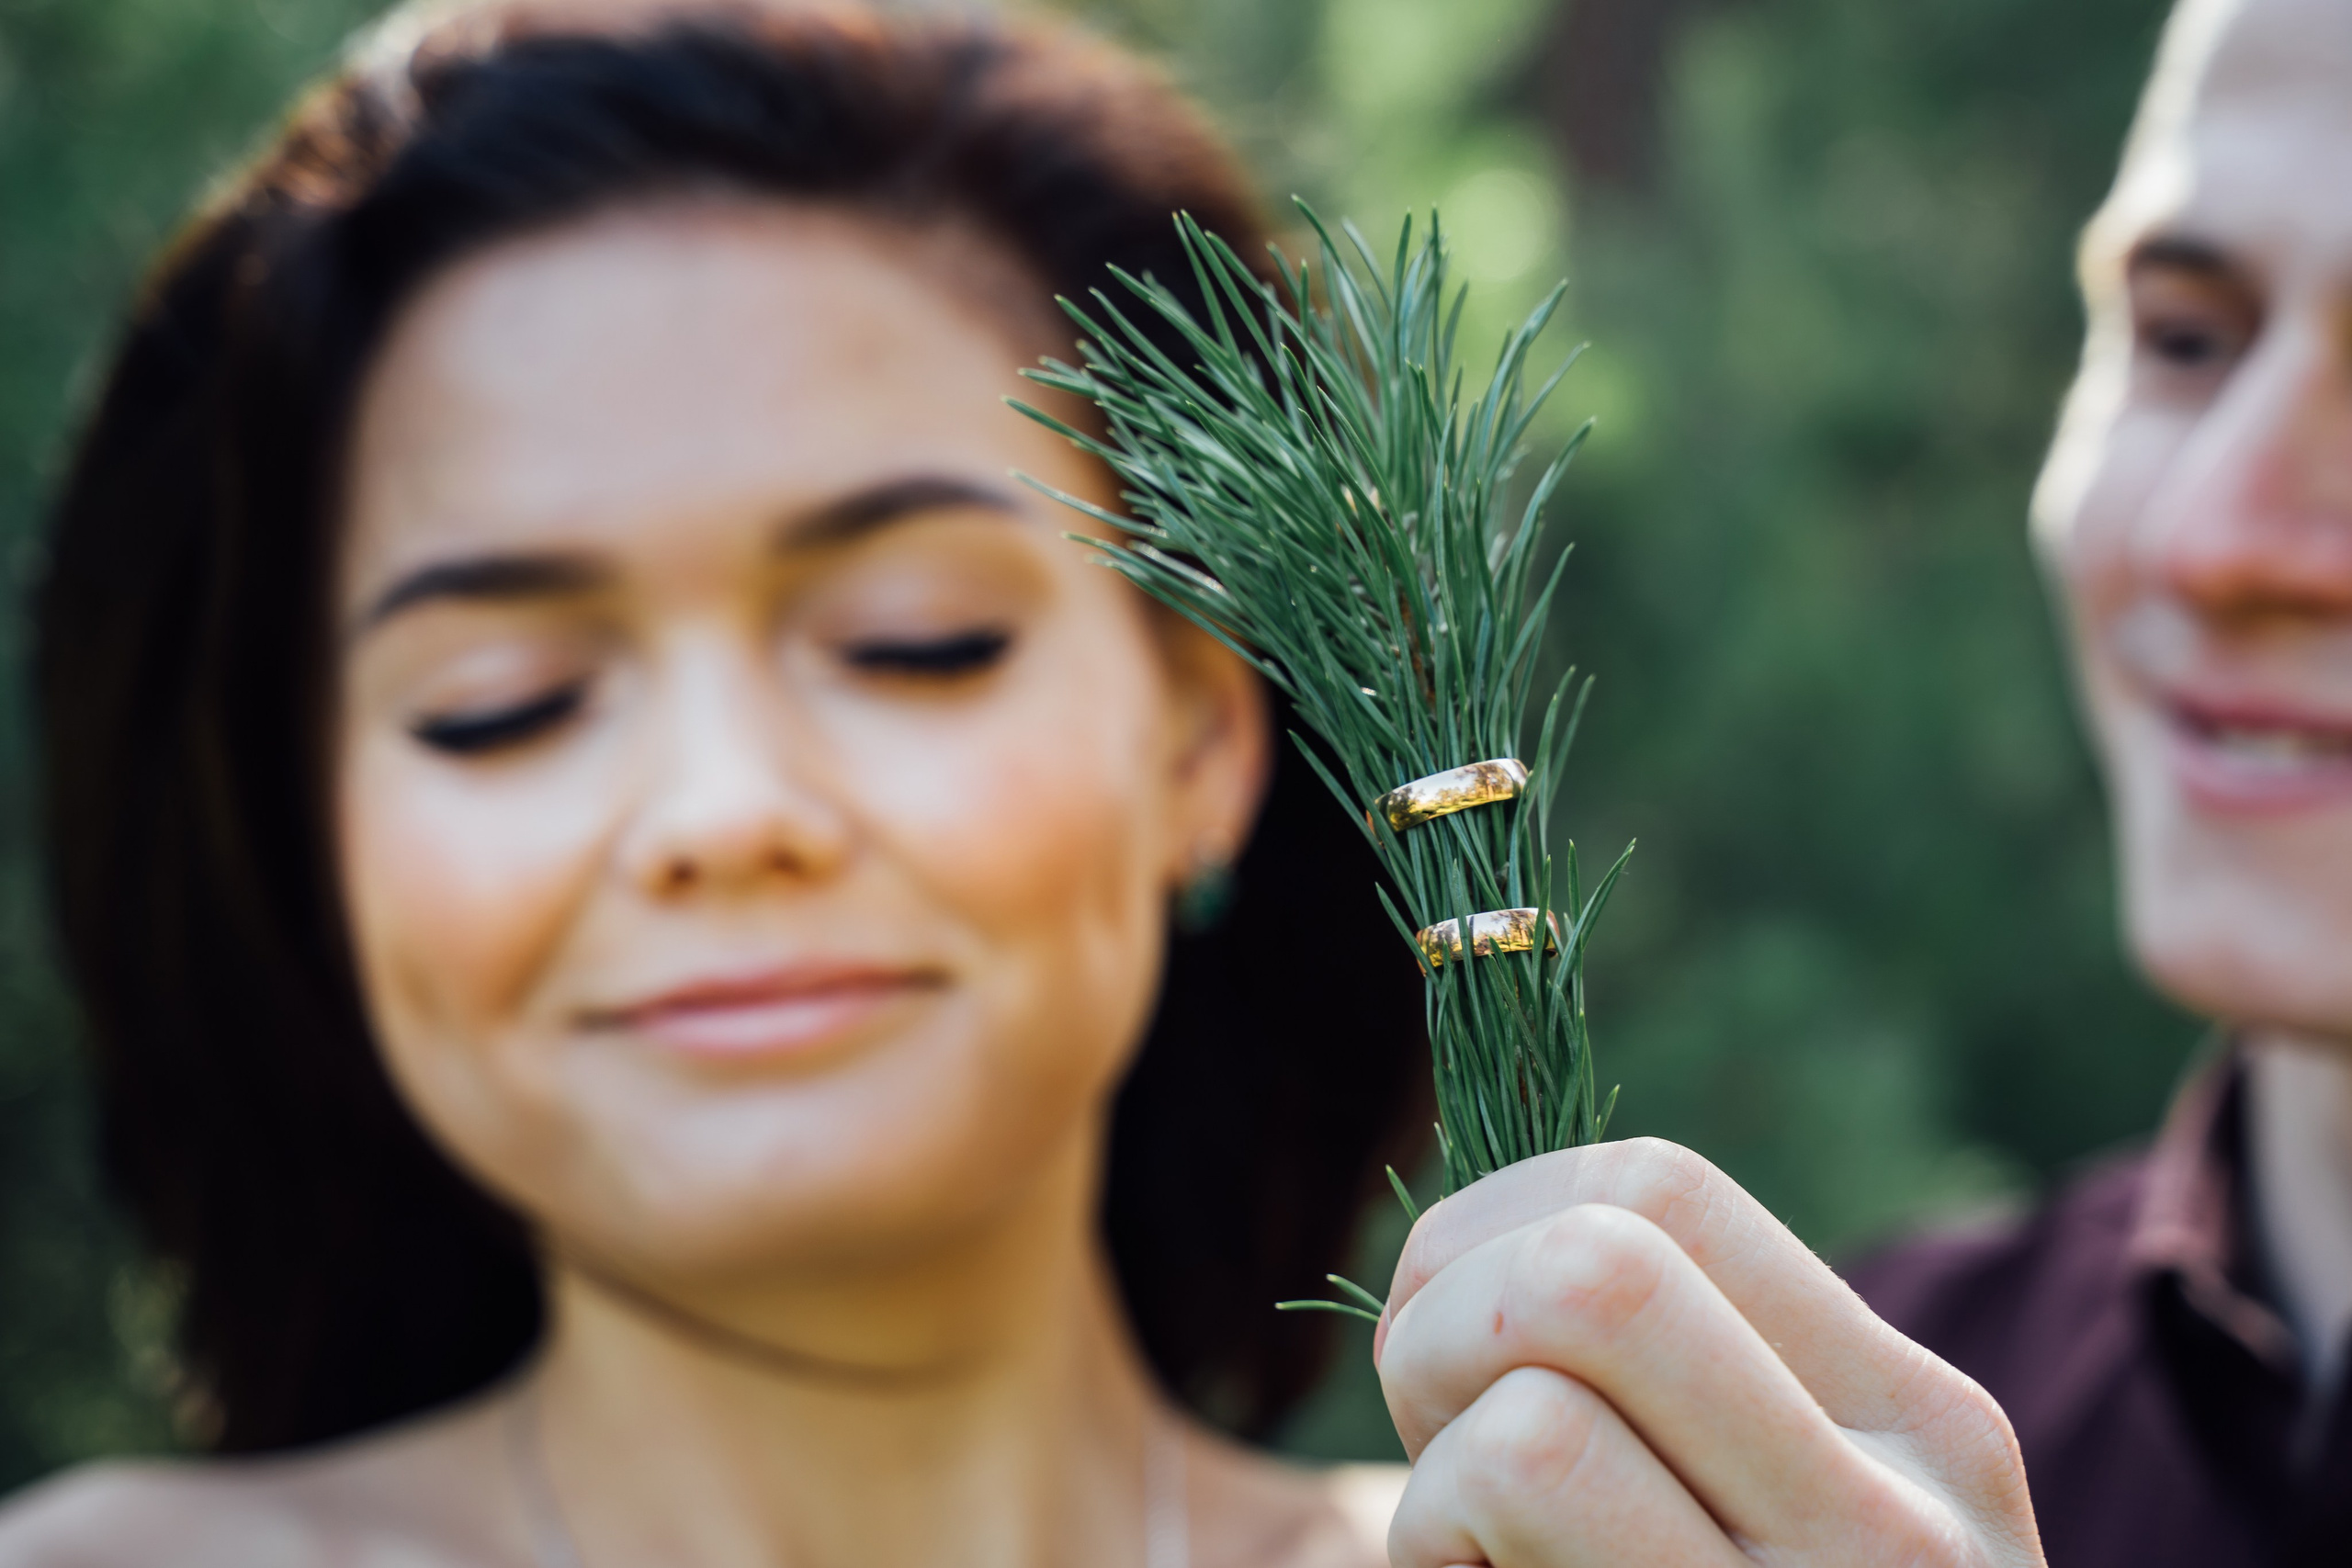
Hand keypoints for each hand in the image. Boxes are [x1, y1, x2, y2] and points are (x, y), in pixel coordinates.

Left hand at [1373, 1138, 2040, 1566]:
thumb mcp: (1800, 1526)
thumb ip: (1693, 1390)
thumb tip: (1469, 1250)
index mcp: (1917, 1422)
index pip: (1660, 1189)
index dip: (1491, 1220)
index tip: (1454, 1325)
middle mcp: (1900, 1513)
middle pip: (1594, 1270)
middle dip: (1439, 1323)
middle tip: (1433, 1431)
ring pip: (1532, 1419)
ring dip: (1433, 1476)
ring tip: (1468, 1551)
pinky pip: (1503, 1512)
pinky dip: (1427, 1549)